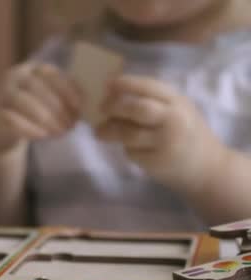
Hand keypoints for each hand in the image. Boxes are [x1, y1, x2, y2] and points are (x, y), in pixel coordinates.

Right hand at [0, 62, 82, 152]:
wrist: (1, 131)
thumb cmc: (32, 113)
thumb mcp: (47, 100)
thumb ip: (63, 96)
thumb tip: (86, 103)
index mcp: (30, 69)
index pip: (50, 73)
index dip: (67, 89)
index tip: (80, 106)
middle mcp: (12, 77)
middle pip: (36, 87)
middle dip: (57, 108)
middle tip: (71, 126)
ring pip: (23, 102)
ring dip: (45, 119)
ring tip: (60, 133)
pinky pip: (11, 120)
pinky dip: (30, 129)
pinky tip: (43, 136)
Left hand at [95, 75, 227, 191]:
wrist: (207, 167)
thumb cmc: (186, 133)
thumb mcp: (178, 109)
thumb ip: (154, 101)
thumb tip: (113, 93)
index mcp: (178, 102)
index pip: (150, 87)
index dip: (126, 83)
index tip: (108, 84)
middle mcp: (174, 121)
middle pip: (137, 109)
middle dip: (114, 107)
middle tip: (102, 109)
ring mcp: (166, 143)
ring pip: (129, 134)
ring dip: (110, 131)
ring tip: (100, 132)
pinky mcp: (157, 162)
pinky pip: (132, 152)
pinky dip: (127, 149)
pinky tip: (130, 149)